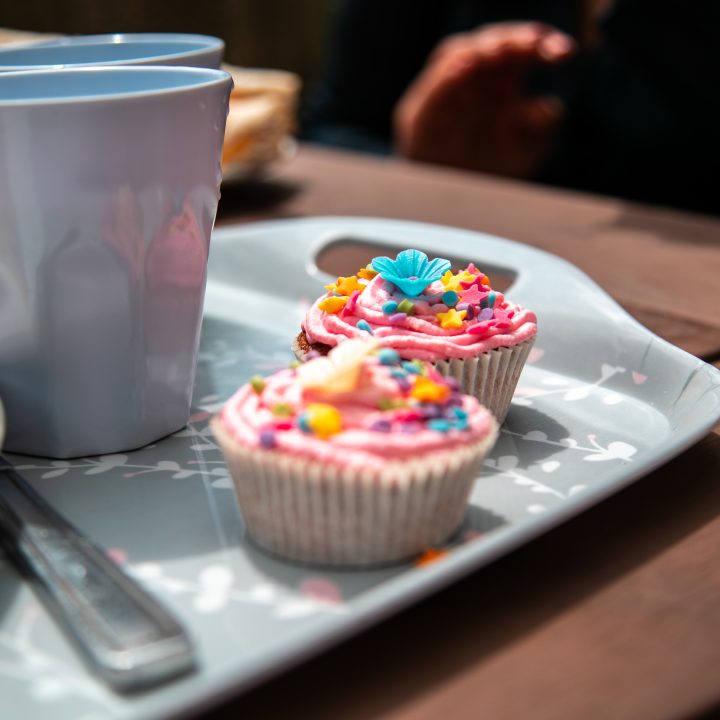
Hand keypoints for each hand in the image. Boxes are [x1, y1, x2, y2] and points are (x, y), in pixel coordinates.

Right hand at [393, 22, 574, 177]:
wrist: (453, 204)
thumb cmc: (490, 171)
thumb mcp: (525, 153)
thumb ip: (541, 132)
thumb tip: (547, 107)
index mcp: (503, 78)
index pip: (524, 48)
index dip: (544, 43)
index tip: (566, 53)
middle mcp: (473, 77)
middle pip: (493, 42)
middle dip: (514, 39)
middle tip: (532, 42)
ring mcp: (445, 92)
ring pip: (459, 53)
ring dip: (479, 50)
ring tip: (497, 51)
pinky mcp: (419, 113)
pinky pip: (431, 88)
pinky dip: (445, 77)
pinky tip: (463, 67)